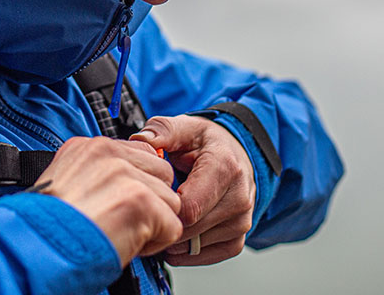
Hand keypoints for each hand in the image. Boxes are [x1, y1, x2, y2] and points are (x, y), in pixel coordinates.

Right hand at [36, 136, 182, 265]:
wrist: (35, 247)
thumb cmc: (44, 227)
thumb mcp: (64, 184)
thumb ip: (95, 175)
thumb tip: (119, 185)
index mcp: (89, 147)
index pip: (139, 153)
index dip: (137, 182)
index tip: (122, 202)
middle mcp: (109, 154)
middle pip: (161, 172)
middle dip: (151, 201)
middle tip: (122, 221)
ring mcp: (127, 175)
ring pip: (170, 200)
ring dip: (153, 224)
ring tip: (120, 234)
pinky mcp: (142, 200)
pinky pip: (172, 225)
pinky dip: (155, 243)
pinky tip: (126, 244)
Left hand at [130, 115, 255, 265]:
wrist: (234, 154)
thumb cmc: (205, 143)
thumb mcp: (183, 127)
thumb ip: (161, 130)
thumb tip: (141, 140)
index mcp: (224, 168)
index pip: (188, 208)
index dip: (162, 206)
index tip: (150, 196)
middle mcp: (239, 197)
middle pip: (190, 230)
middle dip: (165, 221)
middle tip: (150, 208)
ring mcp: (241, 220)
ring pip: (196, 246)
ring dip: (174, 238)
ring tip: (165, 215)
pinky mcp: (238, 238)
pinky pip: (208, 256)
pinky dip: (187, 251)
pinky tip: (176, 234)